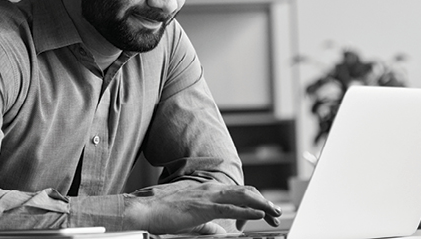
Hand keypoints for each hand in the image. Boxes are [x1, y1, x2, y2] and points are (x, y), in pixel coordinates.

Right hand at [122, 182, 281, 233]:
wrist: (144, 208)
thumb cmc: (163, 212)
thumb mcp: (192, 218)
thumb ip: (209, 225)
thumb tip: (223, 233)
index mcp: (208, 189)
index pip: (238, 193)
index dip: (254, 202)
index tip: (264, 213)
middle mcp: (211, 188)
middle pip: (246, 192)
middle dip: (264, 203)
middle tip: (276, 214)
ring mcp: (209, 196)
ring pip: (244, 197)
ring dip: (262, 205)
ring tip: (275, 213)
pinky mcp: (204, 207)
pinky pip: (232, 208)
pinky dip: (248, 210)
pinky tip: (259, 214)